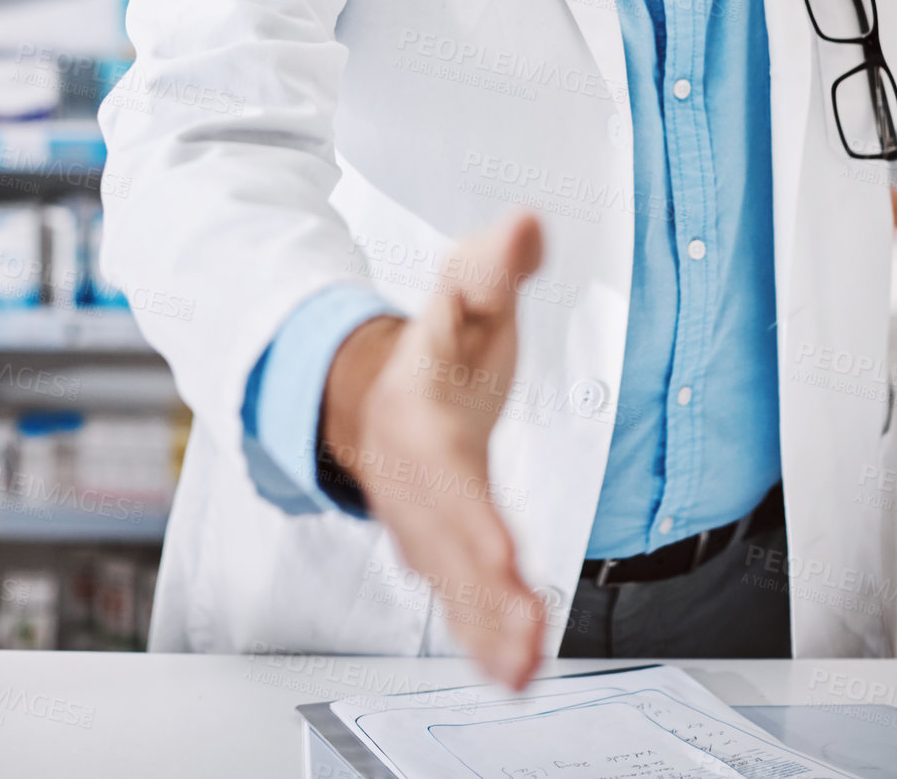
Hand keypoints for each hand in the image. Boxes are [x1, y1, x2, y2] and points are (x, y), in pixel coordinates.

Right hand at [321, 210, 544, 689]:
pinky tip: (514, 671)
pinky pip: (458, 598)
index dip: (473, 517)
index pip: (449, 471)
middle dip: (485, 593)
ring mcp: (423, 520)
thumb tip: (525, 226)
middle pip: (451, 544)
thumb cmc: (433, 348)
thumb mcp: (464, 292)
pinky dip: (482, 638)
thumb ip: (493, 265)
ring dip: (487, 628)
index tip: (502, 554)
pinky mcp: (439, 548)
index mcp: (422, 417)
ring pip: (453, 582)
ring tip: (524, 667)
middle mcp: (418, 480)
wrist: (370, 393)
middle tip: (526, 634)